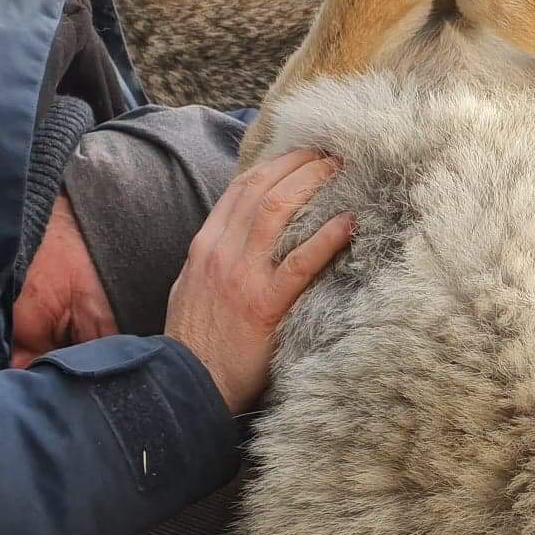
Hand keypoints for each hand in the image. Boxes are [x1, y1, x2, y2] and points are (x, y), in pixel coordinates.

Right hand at [164, 148, 354, 413]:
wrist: (185, 384)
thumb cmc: (195, 341)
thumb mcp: (193, 288)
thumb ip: (214, 259)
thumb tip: (240, 238)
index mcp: (205, 246)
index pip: (241, 189)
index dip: (275, 163)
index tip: (302, 150)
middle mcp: (221, 252)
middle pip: (263, 190)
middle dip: (299, 163)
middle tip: (332, 151)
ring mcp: (241, 277)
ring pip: (278, 213)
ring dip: (312, 184)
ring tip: (341, 170)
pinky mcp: (262, 306)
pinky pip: (298, 264)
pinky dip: (325, 239)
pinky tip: (348, 223)